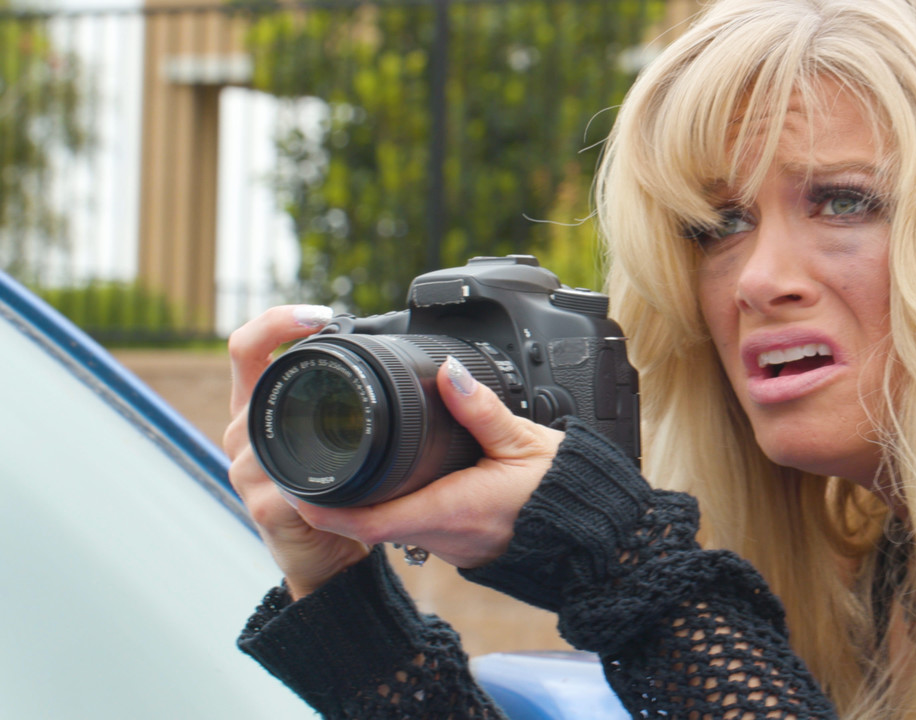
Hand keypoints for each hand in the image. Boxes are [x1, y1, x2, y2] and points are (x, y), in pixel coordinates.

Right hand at [224, 305, 370, 599]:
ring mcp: (247, 472)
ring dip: (318, 425)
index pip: (244, 347)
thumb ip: (334, 393)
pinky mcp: (265, 508)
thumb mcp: (325, 430)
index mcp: (256, 406)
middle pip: (253, 380)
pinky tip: (346, 480)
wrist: (325, 553)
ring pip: (274, 431)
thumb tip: (374, 343)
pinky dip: (323, 480)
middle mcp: (242, 434)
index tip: (318, 317)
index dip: (275, 323)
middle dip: (300, 368)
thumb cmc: (329, 486)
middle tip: (346, 350)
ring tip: (360, 421)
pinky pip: (292, 485)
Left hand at [286, 356, 564, 568]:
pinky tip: (391, 476)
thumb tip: (448, 370)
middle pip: (366, 523)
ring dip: (361, 502)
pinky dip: (392, 503)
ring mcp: (449, 543)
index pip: (364, 521)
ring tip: (340, 460)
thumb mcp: (523, 440)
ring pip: (387, 524)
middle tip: (305, 460)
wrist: (590, 533)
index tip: (293, 484)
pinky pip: (413, 524)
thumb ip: (480, 406)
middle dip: (333, 499)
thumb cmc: (561, 492)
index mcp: (448, 509)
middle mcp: (441, 534)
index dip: (321, 508)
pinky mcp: (460, 541)